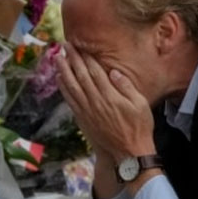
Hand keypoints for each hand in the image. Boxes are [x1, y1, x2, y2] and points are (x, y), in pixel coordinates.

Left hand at [56, 45, 155, 161]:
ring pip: (72, 87)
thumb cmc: (139, 127)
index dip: (87, 57)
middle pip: (81, 76)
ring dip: (63, 71)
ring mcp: (88, 111)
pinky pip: (70, 101)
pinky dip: (63, 89)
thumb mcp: (140, 104)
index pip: (95, 71)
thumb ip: (126, 86)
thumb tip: (113, 72)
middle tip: (65, 45)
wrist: (130, 153)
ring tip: (57, 58)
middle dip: (72, 59)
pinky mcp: (83, 120)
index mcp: (110, 95)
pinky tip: (59, 79)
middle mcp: (96, 102)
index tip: (81, 46)